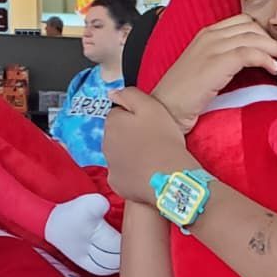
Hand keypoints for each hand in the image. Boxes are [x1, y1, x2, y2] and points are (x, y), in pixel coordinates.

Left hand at [103, 88, 194, 204]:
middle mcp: (105, 144)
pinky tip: (146, 172)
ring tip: (150, 158)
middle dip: (130, 136)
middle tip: (151, 141)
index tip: (148, 125)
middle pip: (116, 136)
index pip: (118, 115)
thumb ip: (130, 95)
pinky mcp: (117, 183)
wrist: (171, 176)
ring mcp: (110, 165)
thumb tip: (113, 93)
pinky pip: (122, 175)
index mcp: (113, 123)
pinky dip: (131, 173)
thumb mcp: (152, 107)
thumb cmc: (164, 140)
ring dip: (129, 154)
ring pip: (118, 155)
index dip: (134, 118)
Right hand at [150, 15, 276, 132]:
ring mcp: (212, 47)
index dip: (263, 32)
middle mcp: (209, 36)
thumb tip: (250, 65)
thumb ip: (223, 62)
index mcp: (206, 35)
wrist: (165, 109)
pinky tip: (274, 68)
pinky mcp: (217, 62)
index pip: (242, 22)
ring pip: (255, 37)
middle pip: (252, 26)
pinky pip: (250, 53)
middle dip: (274, 39)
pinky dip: (266, 58)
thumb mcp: (205, 72)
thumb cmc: (184, 97)